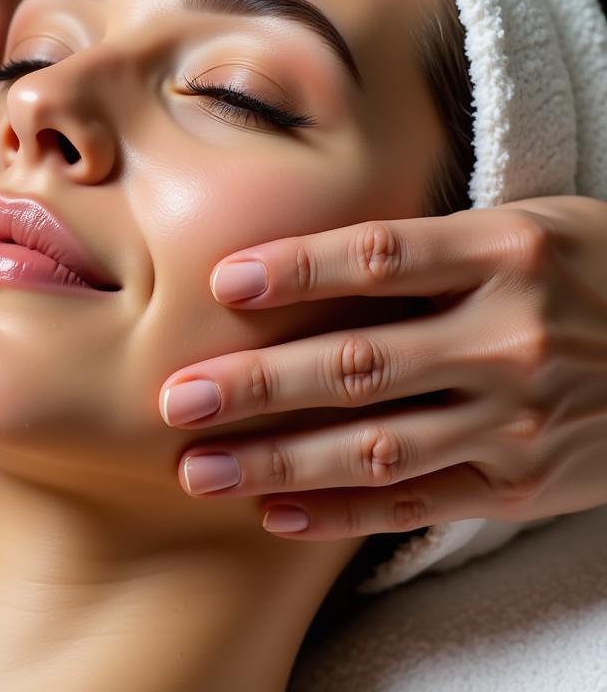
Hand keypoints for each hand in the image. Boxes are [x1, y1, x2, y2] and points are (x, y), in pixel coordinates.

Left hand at [159, 198, 606, 537]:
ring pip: (377, 445)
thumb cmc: (589, 270)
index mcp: (506, 253)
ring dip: (279, 462)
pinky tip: (275, 514)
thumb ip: (429, 246)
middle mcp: (509, 337)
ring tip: (201, 470)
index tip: (221, 284)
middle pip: (361, 361)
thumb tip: (308, 261)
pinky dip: (341, 512)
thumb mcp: (525, 228)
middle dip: (259, 383)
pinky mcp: (522, 481)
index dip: (298, 269)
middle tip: (177, 398)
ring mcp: (516, 418)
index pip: (381, 256)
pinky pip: (418, 501)